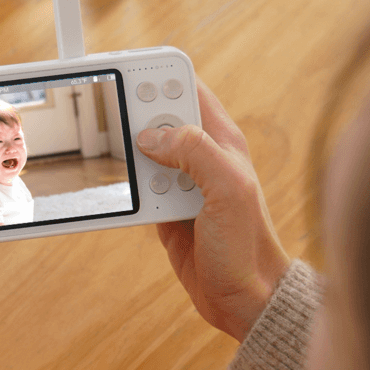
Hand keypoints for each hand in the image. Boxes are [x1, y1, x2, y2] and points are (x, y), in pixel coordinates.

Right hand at [135, 79, 290, 341]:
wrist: (244, 300)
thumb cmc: (248, 245)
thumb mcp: (228, 188)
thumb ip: (194, 150)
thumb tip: (151, 134)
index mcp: (222, 141)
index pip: (188, 90)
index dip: (160, 76)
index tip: (131, 69)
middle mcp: (201, 157)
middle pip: (157, 117)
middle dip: (137, 117)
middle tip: (121, 120)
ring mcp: (181, 183)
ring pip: (142, 153)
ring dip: (131, 159)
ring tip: (135, 171)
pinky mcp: (164, 210)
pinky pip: (137, 188)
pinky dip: (128, 189)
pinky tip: (130, 196)